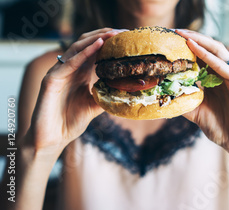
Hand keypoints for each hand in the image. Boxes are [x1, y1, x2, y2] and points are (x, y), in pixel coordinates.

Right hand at [28, 28, 123, 153]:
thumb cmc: (70, 122)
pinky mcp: (50, 80)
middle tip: (122, 32)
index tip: (127, 38)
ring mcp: (58, 73)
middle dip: (104, 35)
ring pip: (77, 48)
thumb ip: (107, 94)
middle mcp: (68, 69)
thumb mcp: (95, 105)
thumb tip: (129, 90)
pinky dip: (83, 53)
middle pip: (86, 44)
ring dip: (95, 39)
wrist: (52, 139)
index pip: (94, 51)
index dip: (109, 42)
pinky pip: (68, 63)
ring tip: (112, 34)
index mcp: (79, 73)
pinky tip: (97, 45)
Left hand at [176, 30, 228, 159]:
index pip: (202, 55)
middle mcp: (227, 73)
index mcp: (217, 78)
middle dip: (192, 38)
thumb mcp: (196, 111)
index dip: (187, 46)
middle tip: (174, 31)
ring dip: (200, 41)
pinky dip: (209, 57)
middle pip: (210, 48)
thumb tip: (163, 93)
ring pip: (218, 51)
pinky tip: (195, 50)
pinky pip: (223, 67)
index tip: (169, 40)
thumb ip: (184, 99)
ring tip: (183, 35)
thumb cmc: (221, 128)